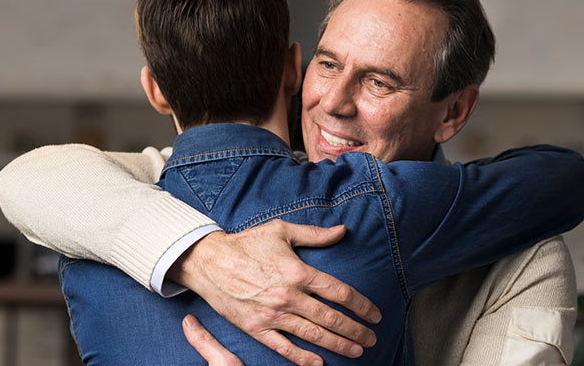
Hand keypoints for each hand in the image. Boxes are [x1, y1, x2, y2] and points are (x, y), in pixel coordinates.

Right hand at [169, 220, 381, 365]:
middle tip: (372, 338)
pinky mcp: (256, 328)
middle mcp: (289, 296)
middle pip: (332, 319)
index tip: (375, 314)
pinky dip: (303, 358)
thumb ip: (315, 234)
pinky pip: (284, 348)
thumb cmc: (246, 243)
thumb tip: (343, 230)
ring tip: (357, 351)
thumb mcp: (281, 231)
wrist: (208, 261)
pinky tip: (319, 363)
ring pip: (313, 335)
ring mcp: (272, 315)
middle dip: (356, 330)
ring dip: (339, 345)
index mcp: (298, 272)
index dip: (362, 306)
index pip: (340, 293)